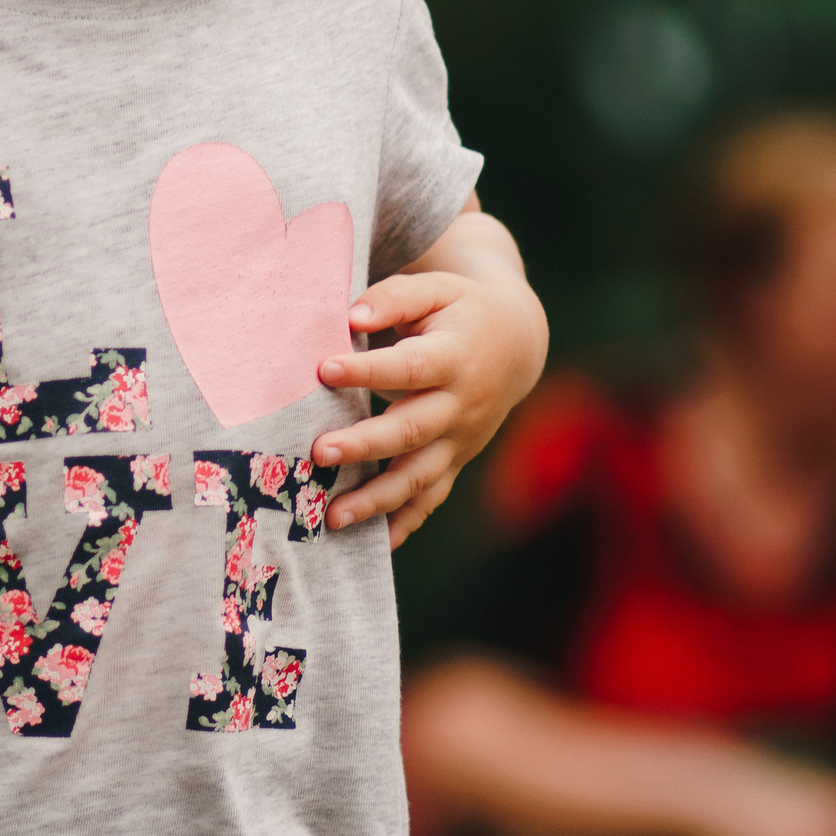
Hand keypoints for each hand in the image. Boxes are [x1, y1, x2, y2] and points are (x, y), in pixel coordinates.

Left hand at [310, 208, 547, 544]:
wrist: (517, 344)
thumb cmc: (462, 311)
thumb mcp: (438, 290)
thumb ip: (394, 297)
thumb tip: (352, 316)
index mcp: (454, 358)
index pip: (408, 367)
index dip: (368, 369)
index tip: (323, 369)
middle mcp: (459, 406)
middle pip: (411, 431)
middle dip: (364, 445)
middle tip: (318, 452)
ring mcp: (460, 441)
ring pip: (419, 477)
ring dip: (377, 500)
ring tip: (331, 517)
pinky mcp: (455, 461)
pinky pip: (432, 499)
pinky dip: (406, 524)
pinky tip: (375, 546)